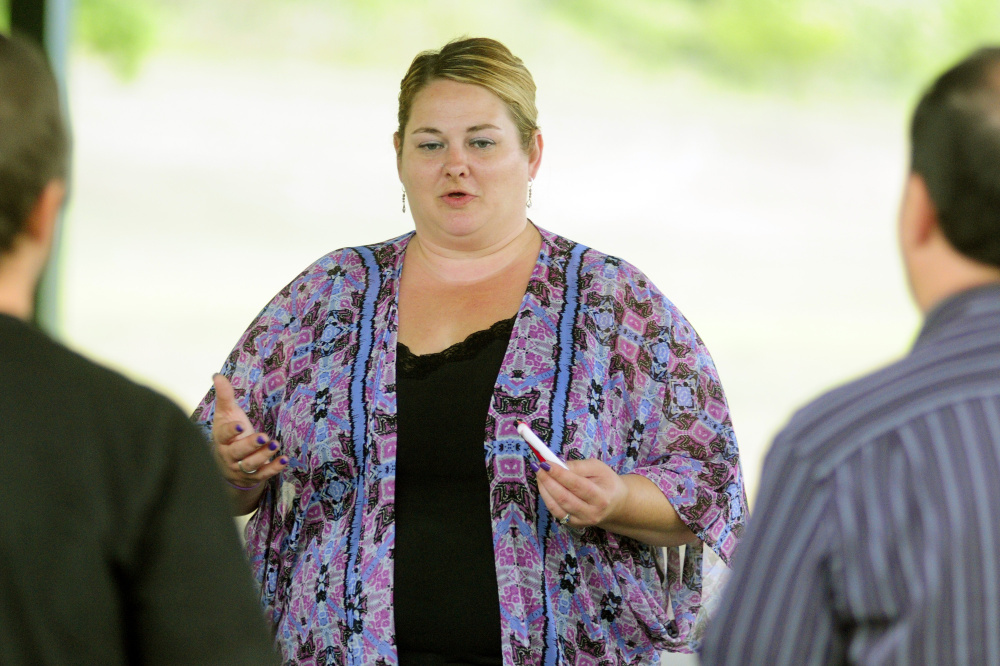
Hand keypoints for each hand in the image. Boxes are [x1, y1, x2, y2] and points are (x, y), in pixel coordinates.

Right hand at [211, 374, 286, 492]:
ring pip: (250, 464)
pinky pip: (263, 474)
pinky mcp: (253, 476)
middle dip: (250, 445)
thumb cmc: (229, 435)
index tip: (240, 425)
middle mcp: (229, 455)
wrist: (228, 464)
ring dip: (264, 455)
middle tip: (263, 436)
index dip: (231, 431)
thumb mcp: (226, 414)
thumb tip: (217, 375)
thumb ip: (224, 396)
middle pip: (238, 452)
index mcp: (221, 439)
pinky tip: (285, 460)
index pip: (224, 435)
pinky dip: (274, 468)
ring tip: (275, 444)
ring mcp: (240, 468)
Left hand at [532, 457, 628, 528]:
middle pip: (564, 498)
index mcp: (601, 497)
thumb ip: (578, 466)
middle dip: (547, 481)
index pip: (577, 485)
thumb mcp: (598, 468)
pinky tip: (544, 486)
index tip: (545, 463)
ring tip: (539, 475)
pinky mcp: (573, 525)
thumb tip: (557, 464)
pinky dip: (547, 498)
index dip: (559, 474)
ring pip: (556, 507)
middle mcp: (592, 512)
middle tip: (538, 467)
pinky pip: (556, 512)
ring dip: (544, 489)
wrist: (616, 504)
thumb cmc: (606, 482)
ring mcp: (582, 521)